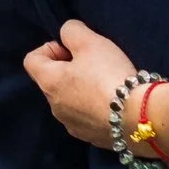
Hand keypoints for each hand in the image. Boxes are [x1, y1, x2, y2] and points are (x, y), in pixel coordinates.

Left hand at [23, 19, 138, 148]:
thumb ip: (71, 31)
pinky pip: (84, 116)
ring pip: (68, 100)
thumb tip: (66, 35)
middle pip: (51, 81)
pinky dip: (92, 107)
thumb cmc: (108, 75)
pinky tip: (112, 102)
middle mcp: (54, 107)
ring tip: (105, 83)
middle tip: (93, 63)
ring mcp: (71, 125)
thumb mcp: (90, 42)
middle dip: (68, 68)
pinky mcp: (89, 137)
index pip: (31, 60)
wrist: (137, 116)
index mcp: (49, 83)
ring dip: (80, 89)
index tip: (72, 49)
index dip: (50, 48)